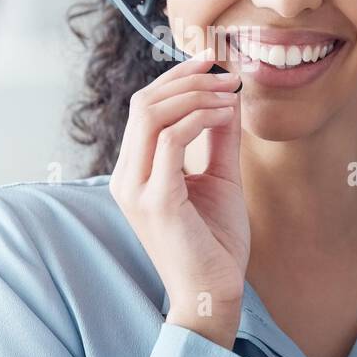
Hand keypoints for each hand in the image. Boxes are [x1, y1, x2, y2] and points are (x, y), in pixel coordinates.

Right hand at [108, 49, 246, 347]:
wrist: (213, 294)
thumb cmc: (214, 243)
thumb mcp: (219, 178)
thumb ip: (218, 137)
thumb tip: (229, 94)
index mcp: (134, 171)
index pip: (144, 108)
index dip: (177, 78)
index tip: (213, 62)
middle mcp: (126, 177)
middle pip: (143, 103)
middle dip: (186, 78)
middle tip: (225, 72)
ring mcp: (136, 190)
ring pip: (152, 114)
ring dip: (195, 94)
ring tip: (230, 92)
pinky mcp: (156, 201)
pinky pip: (171, 141)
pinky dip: (200, 118)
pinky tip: (226, 115)